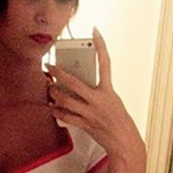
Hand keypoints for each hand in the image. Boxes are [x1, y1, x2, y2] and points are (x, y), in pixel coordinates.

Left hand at [47, 28, 144, 159]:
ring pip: (66, 100)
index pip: (105, 63)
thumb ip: (98, 91)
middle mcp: (98, 100)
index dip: (100, 46)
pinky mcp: (85, 125)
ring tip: (49, 88)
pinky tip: (52, 108)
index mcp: (108, 91)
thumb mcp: (113, 101)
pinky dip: (57, 111)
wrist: (123, 141)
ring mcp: (90, 113)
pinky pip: (66, 116)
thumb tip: (79, 85)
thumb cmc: (119, 121)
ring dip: (54, 93)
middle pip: (73, 82)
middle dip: (58, 74)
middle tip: (49, 67)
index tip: (95, 31)